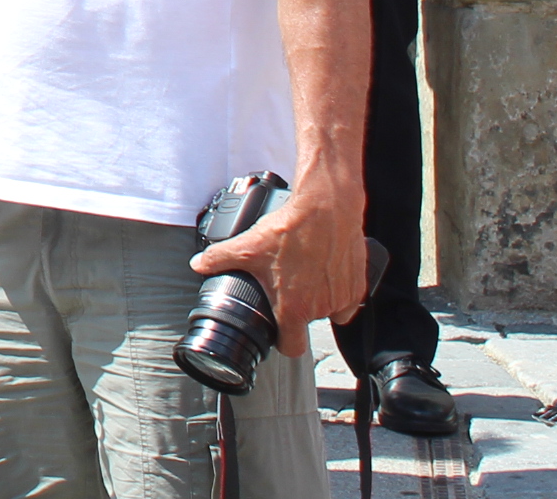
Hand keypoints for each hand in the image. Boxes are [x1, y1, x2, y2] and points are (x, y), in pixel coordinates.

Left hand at [193, 180, 366, 351]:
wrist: (326, 209)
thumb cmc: (290, 230)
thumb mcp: (247, 245)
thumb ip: (219, 258)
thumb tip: (198, 264)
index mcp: (293, 308)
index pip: (292, 347)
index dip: (283, 342)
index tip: (278, 332)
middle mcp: (320, 309)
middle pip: (307, 322)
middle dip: (297, 308)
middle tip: (287, 284)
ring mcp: (342, 299)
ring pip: (328, 310)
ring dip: (318, 299)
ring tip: (305, 274)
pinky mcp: (358, 286)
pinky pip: (347, 299)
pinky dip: (338, 290)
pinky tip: (325, 272)